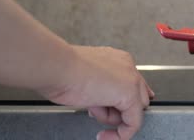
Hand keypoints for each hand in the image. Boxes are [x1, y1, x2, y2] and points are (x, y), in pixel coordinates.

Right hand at [37, 45, 153, 139]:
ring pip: (133, 111)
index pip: (130, 84)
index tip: (107, 110)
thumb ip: (100, 87)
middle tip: (97, 111)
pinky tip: (106, 136)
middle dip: (116, 111)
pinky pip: (134, 123)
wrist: (58, 67)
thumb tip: (102, 103)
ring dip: (110, 118)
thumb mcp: (85, 78)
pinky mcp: (130, 95)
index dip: (118, 102)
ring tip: (91, 106)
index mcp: (118, 60)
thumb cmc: (63, 70)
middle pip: (135, 98)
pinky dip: (121, 134)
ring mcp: (132, 80)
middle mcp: (128, 68)